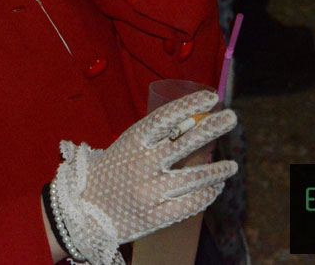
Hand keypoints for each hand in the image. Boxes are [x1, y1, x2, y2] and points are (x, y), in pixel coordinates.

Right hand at [52, 90, 237, 264]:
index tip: (211, 97)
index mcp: (133, 143)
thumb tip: (190, 125)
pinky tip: (215, 188)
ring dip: (217, 170)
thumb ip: (153, 140)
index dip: (190, 105)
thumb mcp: (125, 148)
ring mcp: (150, 192)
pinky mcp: (155, 217)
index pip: (166, 118)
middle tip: (231, 117)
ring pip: (194, 178)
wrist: (82, 210)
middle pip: (186, 144)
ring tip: (232, 165)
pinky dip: (207, 195)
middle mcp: (143, 165)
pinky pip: (190, 205)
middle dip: (212, 128)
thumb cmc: (108, 173)